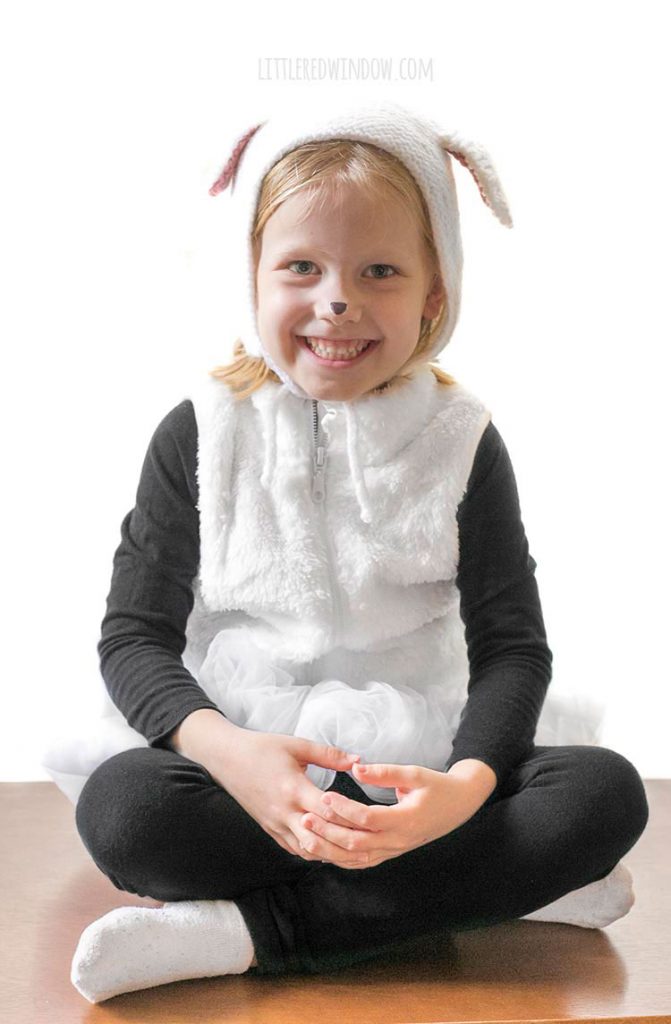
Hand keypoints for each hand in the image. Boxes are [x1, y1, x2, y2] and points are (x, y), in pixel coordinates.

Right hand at [206, 728, 364, 862]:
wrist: (226, 758)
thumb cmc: (262, 748)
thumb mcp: (297, 745)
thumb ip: (329, 754)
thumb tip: (358, 759)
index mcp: (293, 788)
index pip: (328, 810)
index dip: (350, 816)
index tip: (372, 819)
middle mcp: (284, 812)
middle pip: (320, 837)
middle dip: (346, 843)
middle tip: (372, 844)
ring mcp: (275, 824)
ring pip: (308, 849)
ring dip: (332, 853)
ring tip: (356, 853)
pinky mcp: (270, 830)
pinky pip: (295, 849)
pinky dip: (314, 852)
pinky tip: (330, 851)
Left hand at [298, 759, 497, 869]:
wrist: (459, 805)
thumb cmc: (437, 786)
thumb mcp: (415, 773)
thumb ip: (385, 772)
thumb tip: (355, 769)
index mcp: (406, 820)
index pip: (367, 819)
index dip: (344, 809)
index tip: (325, 795)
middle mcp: (399, 841)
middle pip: (356, 844)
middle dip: (328, 833)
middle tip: (305, 818)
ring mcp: (394, 850)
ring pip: (356, 859)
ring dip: (329, 850)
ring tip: (306, 836)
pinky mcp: (390, 853)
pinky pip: (362, 862)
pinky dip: (341, 858)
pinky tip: (322, 850)